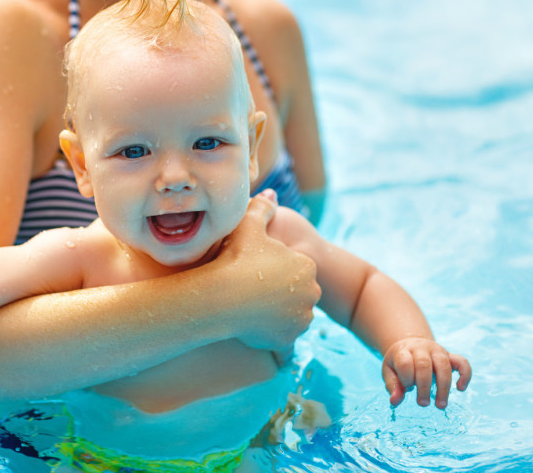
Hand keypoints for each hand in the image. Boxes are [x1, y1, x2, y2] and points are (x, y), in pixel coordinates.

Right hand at [217, 189, 320, 354]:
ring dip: (279, 314)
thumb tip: (271, 192)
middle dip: (282, 292)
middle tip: (255, 289)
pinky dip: (272, 334)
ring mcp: (301, 320)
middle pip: (297, 292)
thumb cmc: (235, 258)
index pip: (296, 267)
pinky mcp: (288, 341)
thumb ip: (262, 207)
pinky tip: (255, 326)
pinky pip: (282, 338)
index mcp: (307, 266)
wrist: (221, 298)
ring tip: (254, 307)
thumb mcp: (248, 225)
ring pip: (292, 315)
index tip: (257, 268)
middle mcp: (311, 293)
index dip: (276, 268)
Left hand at [382, 337, 471, 408]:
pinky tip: (460, 388)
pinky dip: (465, 374)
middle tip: (423, 403)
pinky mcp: (450, 355)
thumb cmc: (399, 362)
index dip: (406, 379)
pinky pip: (462, 362)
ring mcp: (437, 350)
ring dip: (443, 387)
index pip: (405, 363)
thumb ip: (392, 386)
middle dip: (424, 387)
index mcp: (403, 350)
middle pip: (424, 364)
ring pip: (443, 365)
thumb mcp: (389, 371)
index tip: (406, 388)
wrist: (410, 343)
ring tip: (440, 405)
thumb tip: (395, 401)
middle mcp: (421, 348)